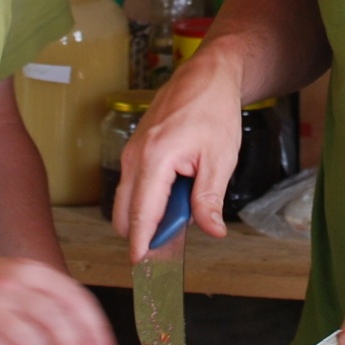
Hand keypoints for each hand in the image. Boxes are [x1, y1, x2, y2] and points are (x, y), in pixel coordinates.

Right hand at [113, 49, 245, 260]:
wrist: (206, 76)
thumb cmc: (213, 111)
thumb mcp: (220, 160)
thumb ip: (209, 199)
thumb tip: (211, 231)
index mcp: (154, 160)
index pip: (141, 214)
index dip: (141, 244)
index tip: (142, 267)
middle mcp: (135, 157)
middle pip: (125, 213)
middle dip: (144, 234)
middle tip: (172, 249)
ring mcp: (131, 153)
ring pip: (128, 200)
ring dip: (149, 216)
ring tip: (182, 219)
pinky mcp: (135, 150)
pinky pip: (134, 185)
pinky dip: (149, 200)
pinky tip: (176, 199)